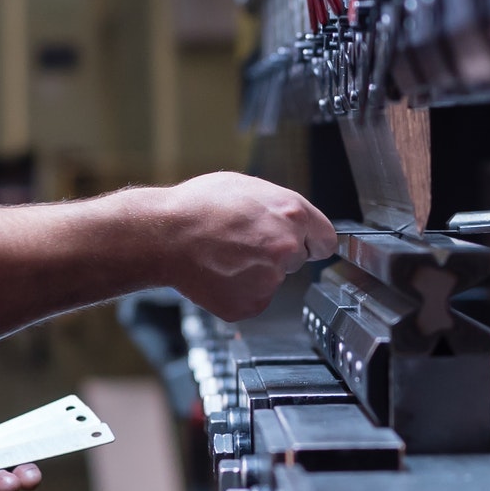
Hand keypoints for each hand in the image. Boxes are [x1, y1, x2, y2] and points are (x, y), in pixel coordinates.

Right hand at [159, 171, 336, 320]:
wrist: (163, 236)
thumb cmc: (198, 206)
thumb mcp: (247, 187)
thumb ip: (279, 206)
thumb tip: (294, 219)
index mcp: (293, 213)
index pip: (326, 240)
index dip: (311, 240)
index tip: (303, 244)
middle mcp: (287, 247)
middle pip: (298, 259)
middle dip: (278, 253)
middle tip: (244, 243)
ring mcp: (270, 279)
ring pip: (273, 279)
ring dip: (256, 272)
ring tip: (225, 255)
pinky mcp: (251, 303)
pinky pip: (254, 298)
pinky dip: (239, 290)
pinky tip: (220, 273)